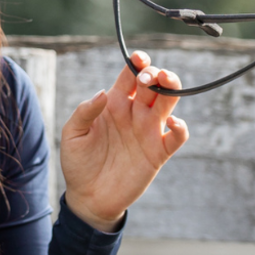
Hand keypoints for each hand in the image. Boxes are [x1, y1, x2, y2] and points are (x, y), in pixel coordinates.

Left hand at [60, 51, 187, 232]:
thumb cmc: (78, 162)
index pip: (129, 76)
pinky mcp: (158, 153)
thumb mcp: (73, 134)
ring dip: (172, 88)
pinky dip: (181, 128)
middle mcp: (134, 113)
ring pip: (168, 103)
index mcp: (114, 103)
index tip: (138, 57)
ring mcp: (148, 132)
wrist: (88, 197)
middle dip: (154, 73)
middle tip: (148, 75)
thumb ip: (85, 111)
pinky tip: (173, 122)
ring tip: (166, 81)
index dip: (136, 63)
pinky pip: (176, 137)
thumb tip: (103, 93)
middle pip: (153, 85)